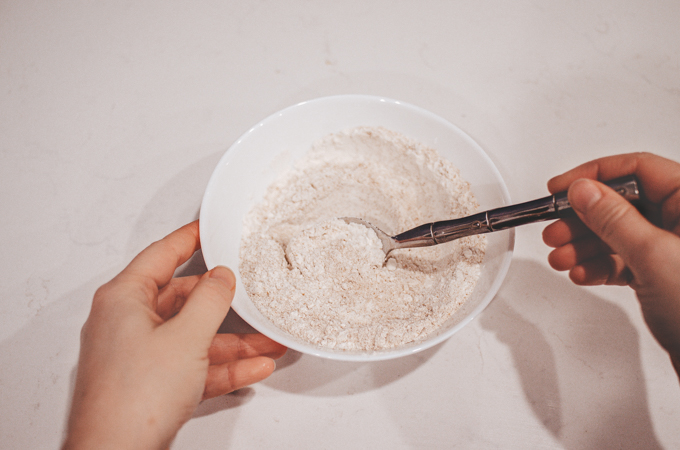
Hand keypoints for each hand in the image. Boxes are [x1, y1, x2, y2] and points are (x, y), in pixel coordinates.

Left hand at [63, 221, 286, 449]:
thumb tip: (222, 277)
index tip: (206, 230)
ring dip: (232, 342)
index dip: (188, 239)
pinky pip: (193, 366)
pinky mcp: (151, 384)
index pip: (161, 255)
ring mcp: (139, 356)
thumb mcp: (186, 338)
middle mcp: (127, 323)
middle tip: (249, 295)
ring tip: (266, 340)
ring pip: (193, 337)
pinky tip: (252, 368)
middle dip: (223, 305)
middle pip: (182, 300)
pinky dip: (222, 367)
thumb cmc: (134, 398)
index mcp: (124, 300)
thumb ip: (210, 301)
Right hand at [542, 152, 679, 375]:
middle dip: (582, 219)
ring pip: (618, 235)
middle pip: (622, 204)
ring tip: (560, 257)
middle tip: (555, 229)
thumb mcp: (654, 255)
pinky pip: (623, 260)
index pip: (638, 170)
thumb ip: (614, 219)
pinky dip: (598, 266)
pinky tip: (581, 272)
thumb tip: (584, 190)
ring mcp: (673, 249)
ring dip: (583, 246)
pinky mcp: (663, 275)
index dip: (595, 175)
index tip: (561, 188)